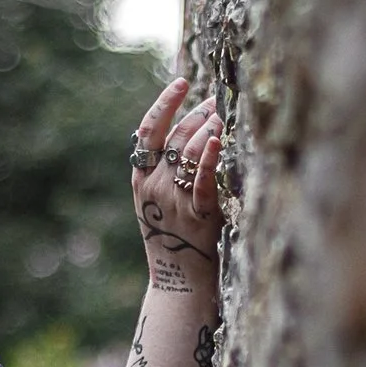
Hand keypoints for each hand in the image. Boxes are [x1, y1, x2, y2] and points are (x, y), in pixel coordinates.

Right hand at [130, 78, 223, 282]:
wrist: (178, 284)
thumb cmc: (175, 241)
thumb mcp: (158, 203)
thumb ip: (165, 172)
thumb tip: (187, 134)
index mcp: (141, 180)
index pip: (147, 131)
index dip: (165, 103)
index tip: (182, 82)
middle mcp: (154, 187)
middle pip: (175, 137)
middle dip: (198, 114)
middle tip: (217, 101)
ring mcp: (174, 202)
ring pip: (190, 152)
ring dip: (209, 130)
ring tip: (225, 119)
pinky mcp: (197, 217)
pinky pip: (203, 182)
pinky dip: (210, 159)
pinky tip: (218, 142)